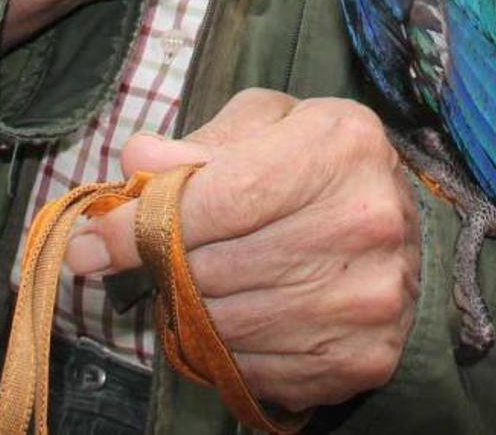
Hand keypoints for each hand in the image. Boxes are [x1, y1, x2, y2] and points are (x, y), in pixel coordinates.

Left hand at [65, 90, 420, 411]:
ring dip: (185, 306)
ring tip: (181, 280)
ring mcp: (369, 298)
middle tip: (117, 257)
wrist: (403, 229)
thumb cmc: (318, 163)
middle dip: (154, 263)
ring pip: (228, 324)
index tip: (92, 237)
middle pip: (218, 265)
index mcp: (341, 144)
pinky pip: (255, 369)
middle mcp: (365, 220)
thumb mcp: (267, 125)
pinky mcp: (364, 358)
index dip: (145, 220)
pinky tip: (226, 312)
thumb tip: (136, 159)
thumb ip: (202, 142)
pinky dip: (223, 347)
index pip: (223, 196)